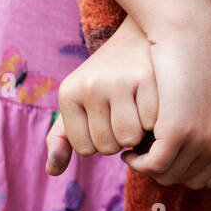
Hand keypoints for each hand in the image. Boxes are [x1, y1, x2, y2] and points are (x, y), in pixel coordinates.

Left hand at [48, 18, 157, 175]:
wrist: (139, 38)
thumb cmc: (107, 79)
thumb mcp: (80, 103)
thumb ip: (63, 138)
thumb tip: (52, 171)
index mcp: (69, 92)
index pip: (85, 149)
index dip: (101, 141)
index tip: (106, 119)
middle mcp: (91, 85)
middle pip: (108, 146)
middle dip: (121, 139)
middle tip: (127, 112)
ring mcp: (120, 81)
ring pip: (131, 138)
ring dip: (140, 133)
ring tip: (140, 109)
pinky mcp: (149, 78)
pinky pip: (154, 124)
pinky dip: (158, 120)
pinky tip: (156, 102)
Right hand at [125, 8, 210, 188]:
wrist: (191, 31)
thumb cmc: (194, 61)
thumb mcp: (208, 101)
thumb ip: (208, 130)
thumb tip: (210, 168)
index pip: (198, 179)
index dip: (173, 170)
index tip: (153, 156)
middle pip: (180, 179)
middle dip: (157, 170)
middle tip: (137, 153)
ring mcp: (201, 140)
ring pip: (165, 174)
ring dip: (145, 165)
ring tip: (131, 150)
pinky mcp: (178, 131)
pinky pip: (154, 164)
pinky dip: (138, 160)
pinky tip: (127, 149)